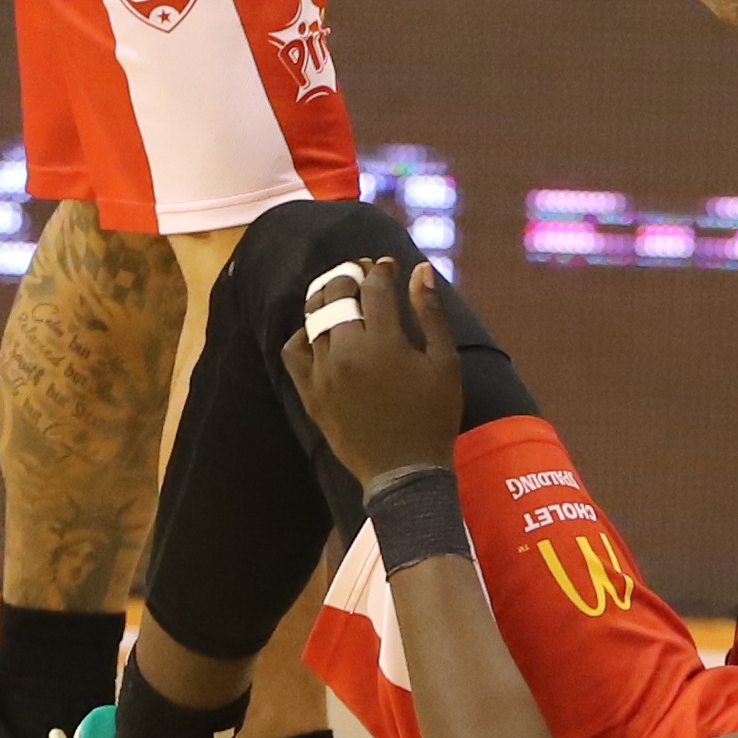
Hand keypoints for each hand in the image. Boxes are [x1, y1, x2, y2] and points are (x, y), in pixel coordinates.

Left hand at [290, 248, 471, 484]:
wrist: (404, 472)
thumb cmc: (433, 416)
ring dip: (326, 298)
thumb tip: (420, 269)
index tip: (387, 265)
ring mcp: (324, 373)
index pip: (374, 288)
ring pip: (313, 318)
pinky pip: (293, 351)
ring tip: (340, 293)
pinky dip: (302, 334)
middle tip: (361, 272)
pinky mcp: (310, 393)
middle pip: (337, 295)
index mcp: (384, 342)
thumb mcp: (444, 363)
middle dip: (350, 275)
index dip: (380, 270)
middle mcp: (347, 352)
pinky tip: (317, 331)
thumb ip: (430, 313)